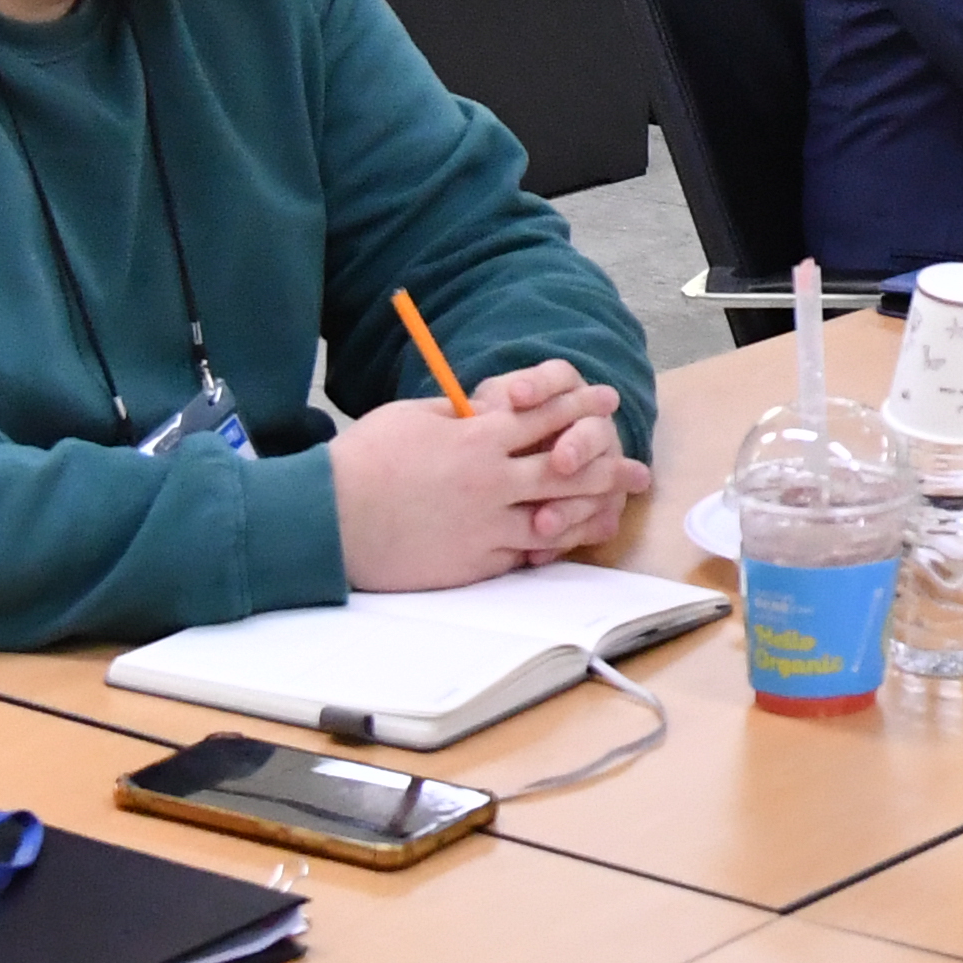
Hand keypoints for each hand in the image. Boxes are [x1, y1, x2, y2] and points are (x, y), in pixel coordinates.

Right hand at [331, 363, 632, 588]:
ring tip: (615, 507)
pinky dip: (549, 546)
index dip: (582, 406)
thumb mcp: (413, 416)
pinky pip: (524, 553)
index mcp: (478, 437)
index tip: (608, 400)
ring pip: (556, 516)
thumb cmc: (363, 461)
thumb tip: (489, 410)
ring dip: (590, 510)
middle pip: (566, 469)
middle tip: (634, 465)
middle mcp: (492, 481)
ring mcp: (487, 525)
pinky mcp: (474, 563)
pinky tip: (565, 542)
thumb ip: (459, 414)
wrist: (327, 520)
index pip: (546, 416)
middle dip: (605, 462)